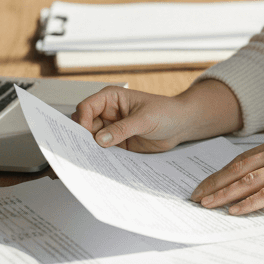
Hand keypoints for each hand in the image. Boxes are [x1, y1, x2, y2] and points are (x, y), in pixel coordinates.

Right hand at [72, 80, 241, 152]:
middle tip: (83, 152)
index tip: (86, 136)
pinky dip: (102, 157)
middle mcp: (108, 113)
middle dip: (83, 138)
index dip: (82, 121)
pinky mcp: (117, 143)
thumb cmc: (166, 112)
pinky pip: (104, 151)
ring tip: (92, 161)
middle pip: (84, 126)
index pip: (87, 108)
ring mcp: (111, 129)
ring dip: (92, 150)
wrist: (181, 125)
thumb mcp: (144, 119)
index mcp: (111, 98)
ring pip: (92, 140)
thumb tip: (100, 139)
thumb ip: (122, 129)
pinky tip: (103, 164)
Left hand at [191, 136, 263, 214]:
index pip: (239, 160)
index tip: (203, 186)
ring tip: (208, 205)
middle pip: (238, 169)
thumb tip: (252, 180)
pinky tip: (235, 210)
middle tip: (196, 197)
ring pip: (248, 180)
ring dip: (225, 194)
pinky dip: (249, 202)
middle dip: (214, 184)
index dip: (219, 174)